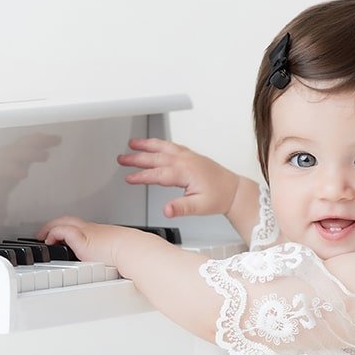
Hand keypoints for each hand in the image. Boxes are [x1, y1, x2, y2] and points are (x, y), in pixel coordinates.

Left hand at [35, 215, 123, 265]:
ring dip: (51, 228)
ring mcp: (86, 232)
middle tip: (47, 233)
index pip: (81, 228)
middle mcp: (92, 230)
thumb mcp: (117, 256)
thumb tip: (115, 274)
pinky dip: (53, 233)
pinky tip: (49, 241)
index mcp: (100, 234)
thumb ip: (111, 262)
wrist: (131, 250)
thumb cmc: (129, 254)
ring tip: (43, 237)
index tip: (63, 239)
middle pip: (70, 221)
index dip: (70, 231)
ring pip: (64, 222)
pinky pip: (62, 230)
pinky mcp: (80, 238)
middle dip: (56, 225)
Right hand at [117, 138, 238, 218]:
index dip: (141, 176)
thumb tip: (166, 210)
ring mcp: (188, 156)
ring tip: (132, 144)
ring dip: (146, 145)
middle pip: (156, 157)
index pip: (158, 173)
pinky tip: (153, 144)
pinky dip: (159, 143)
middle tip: (121, 159)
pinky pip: (171, 145)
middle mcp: (185, 160)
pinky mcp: (190, 155)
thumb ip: (181, 208)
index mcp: (185, 172)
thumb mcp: (199, 207)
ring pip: (163, 147)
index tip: (128, 178)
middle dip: (137, 158)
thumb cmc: (219, 197)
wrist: (233, 190)